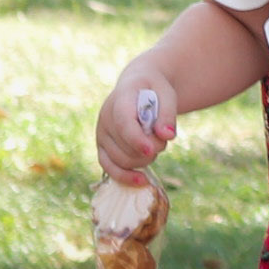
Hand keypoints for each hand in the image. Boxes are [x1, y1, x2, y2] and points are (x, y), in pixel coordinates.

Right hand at [96, 58, 179, 177]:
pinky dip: (125, 177)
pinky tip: (142, 181)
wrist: (137, 87)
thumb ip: (167, 113)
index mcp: (120, 99)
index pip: (123, 124)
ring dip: (144, 159)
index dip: (136, 139)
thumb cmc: (153, 89)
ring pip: (120, 160)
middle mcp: (105, 119)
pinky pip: (109, 168)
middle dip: (151, 149)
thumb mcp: (167, 93)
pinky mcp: (103, 148)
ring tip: (155, 145)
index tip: (152, 149)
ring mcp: (101, 135)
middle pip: (125, 146)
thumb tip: (167, 136)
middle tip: (163, 140)